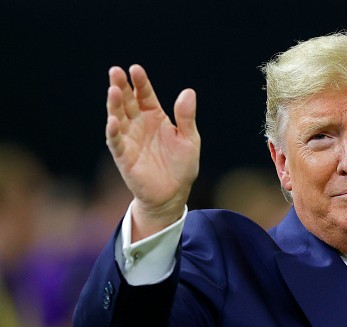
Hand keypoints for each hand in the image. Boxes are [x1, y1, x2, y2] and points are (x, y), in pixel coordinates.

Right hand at [106, 65, 199, 239]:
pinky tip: (112, 121)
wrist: (173, 194)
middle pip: (127, 101)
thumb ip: (186, 117)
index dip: (140, 82)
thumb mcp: (190, 140)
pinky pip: (116, 142)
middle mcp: (139, 124)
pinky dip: (113, 132)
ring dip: (114, 105)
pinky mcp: (124, 156)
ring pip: (118, 117)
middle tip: (116, 71)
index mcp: (155, 117)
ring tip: (113, 91)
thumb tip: (189, 92)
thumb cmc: (182, 166)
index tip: (135, 69)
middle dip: (121, 86)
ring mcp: (129, 139)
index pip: (145, 95)